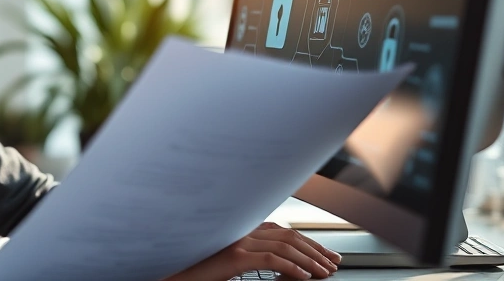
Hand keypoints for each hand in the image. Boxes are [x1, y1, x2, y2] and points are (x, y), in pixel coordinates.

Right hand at [162, 222, 341, 280]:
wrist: (171, 273)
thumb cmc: (196, 269)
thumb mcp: (227, 262)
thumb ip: (249, 256)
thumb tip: (283, 266)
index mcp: (240, 228)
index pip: (282, 230)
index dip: (307, 242)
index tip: (324, 254)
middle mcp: (240, 228)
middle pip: (288, 235)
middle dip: (315, 249)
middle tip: (333, 263)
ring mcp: (237, 241)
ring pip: (285, 246)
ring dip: (310, 260)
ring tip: (325, 272)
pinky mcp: (233, 256)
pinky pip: (272, 260)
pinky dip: (293, 268)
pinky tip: (305, 277)